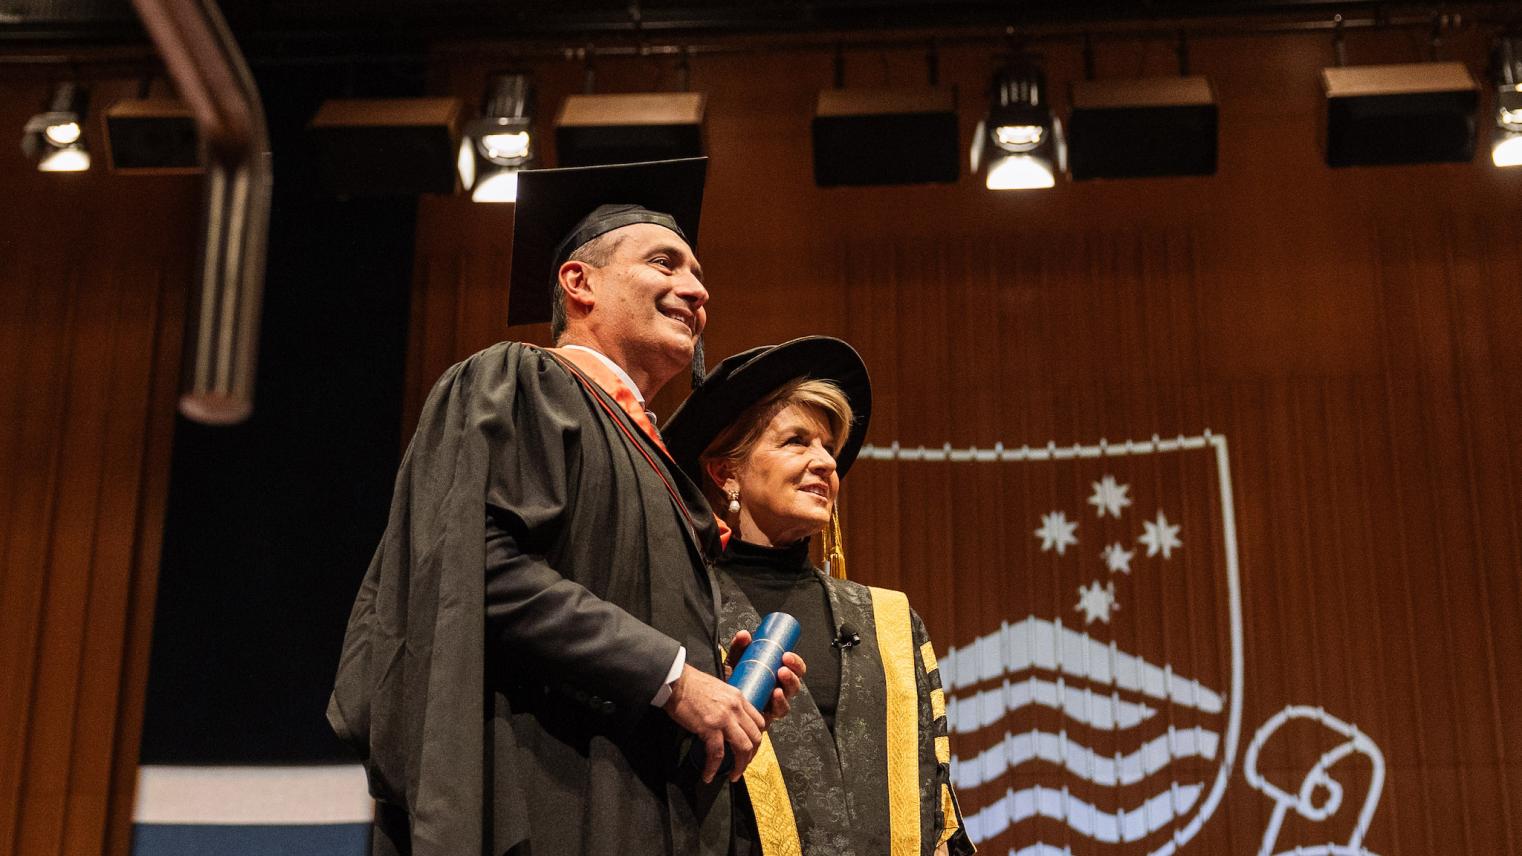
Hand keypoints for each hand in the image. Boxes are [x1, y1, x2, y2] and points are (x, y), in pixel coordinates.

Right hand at [663, 664, 764, 782]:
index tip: (751, 748)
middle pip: (755, 737)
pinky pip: (717, 754)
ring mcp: (724, 718)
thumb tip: (728, 718)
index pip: (759, 721)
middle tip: (743, 764)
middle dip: (752, 755)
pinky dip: (714, 767)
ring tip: (734, 775)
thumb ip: (728, 702)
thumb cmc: (692, 683)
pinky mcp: (710, 727)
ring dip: (740, 765)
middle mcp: (736, 708)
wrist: (676, 681)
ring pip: (743, 748)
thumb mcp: (719, 689)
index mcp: (739, 698)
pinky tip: (708, 775)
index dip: (757, 738)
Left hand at [725, 630, 805, 726]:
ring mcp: (771, 707)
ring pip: (788, 699)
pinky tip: (775, 695)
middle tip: (783, 668)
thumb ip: (738, 648)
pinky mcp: (766, 718)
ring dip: (786, 690)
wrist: (715, 703)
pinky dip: (779, 704)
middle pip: (794, 686)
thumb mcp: (735, 662)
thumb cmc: (730, 682)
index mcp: (775, 677)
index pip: (794, 670)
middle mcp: (777, 692)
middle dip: (793, 676)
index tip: (786, 655)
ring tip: (779, 681)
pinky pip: (777, 713)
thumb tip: (744, 634)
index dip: (796, 663)